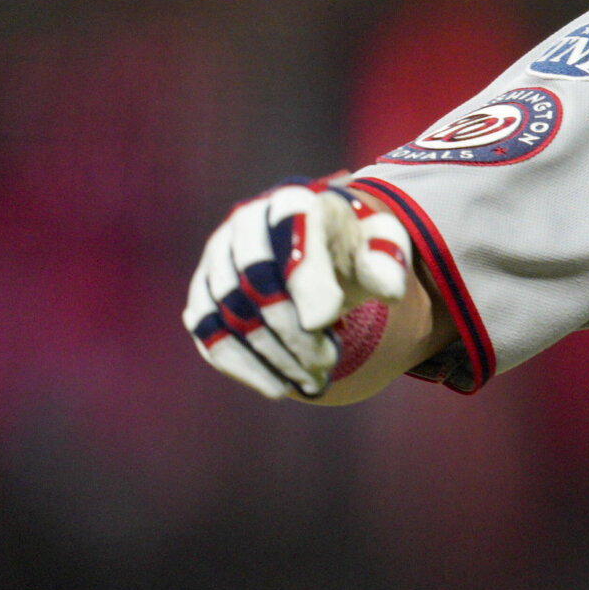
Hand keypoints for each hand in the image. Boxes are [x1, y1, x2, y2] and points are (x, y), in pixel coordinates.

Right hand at [184, 179, 410, 399]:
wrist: (312, 255)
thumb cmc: (347, 250)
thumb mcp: (377, 247)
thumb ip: (387, 260)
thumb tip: (386, 288)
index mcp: (289, 203)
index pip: (287, 234)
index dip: (305, 279)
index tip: (327, 319)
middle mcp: (242, 227)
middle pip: (254, 280)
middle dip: (291, 329)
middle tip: (327, 361)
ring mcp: (215, 264)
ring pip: (231, 313)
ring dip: (273, 354)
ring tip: (313, 380)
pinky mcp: (201, 301)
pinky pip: (210, 338)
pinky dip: (244, 367)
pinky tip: (279, 386)